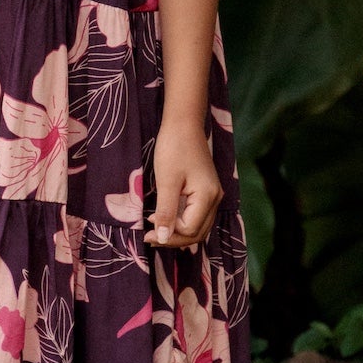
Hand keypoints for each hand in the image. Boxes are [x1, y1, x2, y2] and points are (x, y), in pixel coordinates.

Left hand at [148, 123, 222, 249]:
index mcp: (207, 197)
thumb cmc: (173, 148)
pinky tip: (164, 219)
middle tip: (149, 237)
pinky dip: (181, 222)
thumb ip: (166, 211)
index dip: (168, 234)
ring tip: (154, 231)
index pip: (189, 229)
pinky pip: (196, 215)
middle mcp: (215, 199)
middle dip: (173, 238)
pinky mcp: (206, 191)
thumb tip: (162, 238)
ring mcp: (212, 195)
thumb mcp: (166, 181)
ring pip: (198, 226)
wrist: (183, 123)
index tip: (147, 229)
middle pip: (197, 232)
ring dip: (177, 232)